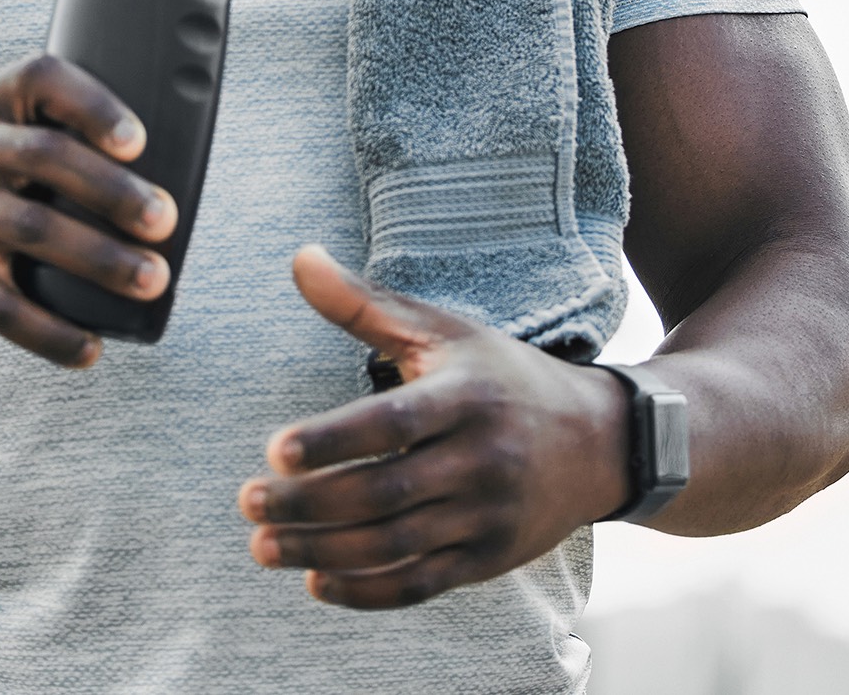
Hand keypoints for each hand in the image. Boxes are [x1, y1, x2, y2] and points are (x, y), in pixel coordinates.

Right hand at [0, 54, 175, 367]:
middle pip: (48, 157)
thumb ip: (37, 142)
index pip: (40, 78)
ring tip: (152, 280)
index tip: (138, 140)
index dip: (94, 104)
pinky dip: (53, 334)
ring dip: (103, 261)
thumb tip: (149, 182)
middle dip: (115, 191)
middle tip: (164, 221)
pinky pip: (3, 310)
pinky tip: (91, 350)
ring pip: (35, 232)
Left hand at [237, 246, 631, 607]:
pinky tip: (316, 581)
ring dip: (322, 552)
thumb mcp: (443, 333)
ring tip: (263, 546)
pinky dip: (365, 592)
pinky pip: (420, 585)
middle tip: (249, 503)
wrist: (599, 442)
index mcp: (465, 397)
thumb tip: (298, 257)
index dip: (332, 440)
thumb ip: (364, 305)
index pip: (391, 423)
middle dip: (309, 505)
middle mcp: (482, 459)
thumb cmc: (501, 378)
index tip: (275, 452)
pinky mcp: (490, 560)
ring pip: (395, 546)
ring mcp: (488, 515)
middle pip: (384, 493)